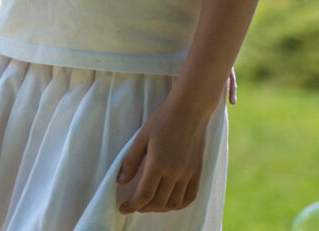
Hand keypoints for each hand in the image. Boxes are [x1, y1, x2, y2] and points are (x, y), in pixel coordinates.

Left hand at [116, 98, 212, 214]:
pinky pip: (190, 196)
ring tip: (149, 204)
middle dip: (143, 208)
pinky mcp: (198, 171)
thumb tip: (121, 181)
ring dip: (160, 208)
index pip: (144, 195)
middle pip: (159, 202)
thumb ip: (131, 161)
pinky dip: (178, 204)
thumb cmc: (163, 120)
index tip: (123, 208)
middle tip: (133, 205)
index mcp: (159, 163)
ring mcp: (189, 173)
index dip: (132, 205)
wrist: (190, 110)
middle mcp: (175, 172)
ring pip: (174, 203)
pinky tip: (169, 202)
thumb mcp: (141, 137)